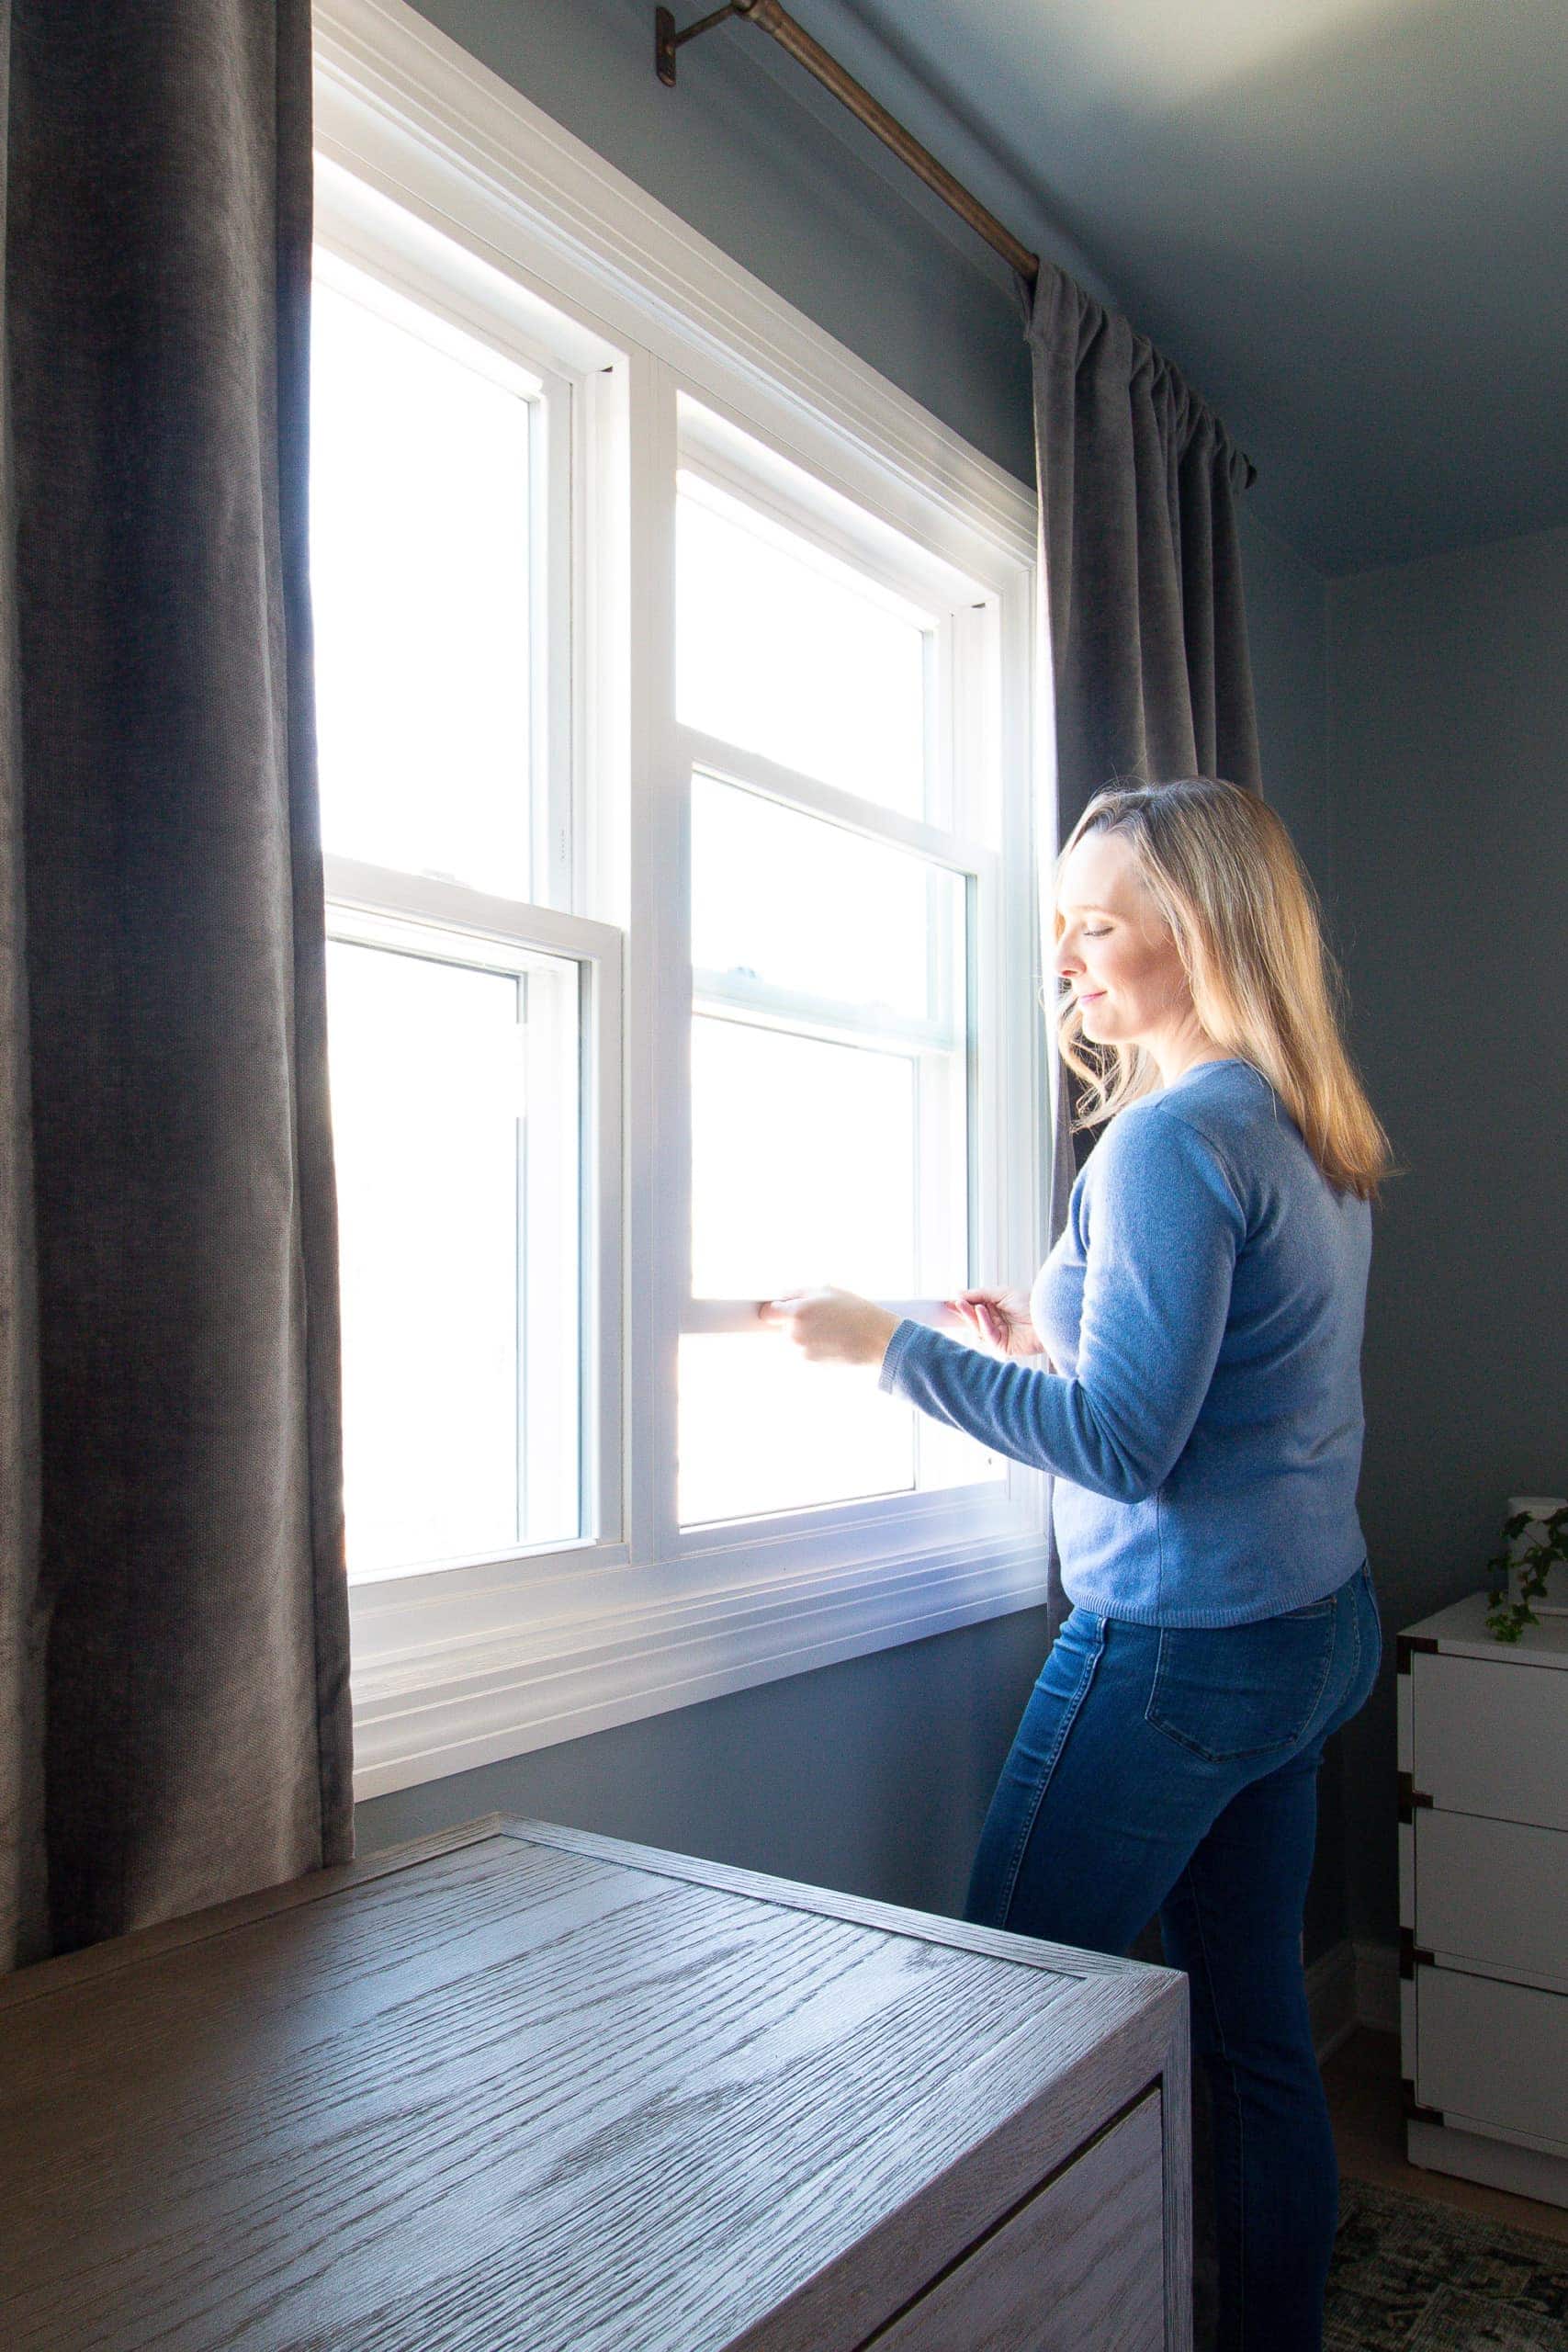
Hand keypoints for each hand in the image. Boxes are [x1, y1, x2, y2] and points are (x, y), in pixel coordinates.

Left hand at [758, 1286, 901, 1366]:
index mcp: (797, 1312)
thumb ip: (798, 1293)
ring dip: (805, 1335)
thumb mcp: (827, 1290)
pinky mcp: (811, 1363)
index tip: (778, 1309)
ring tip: (829, 1329)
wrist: (877, 1340)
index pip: (768, 1313)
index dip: (774, 1309)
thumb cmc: (856, 1312)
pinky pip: (805, 1351)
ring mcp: (802, 1351)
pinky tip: (832, 1340)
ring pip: (794, 1340)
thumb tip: (780, 1297)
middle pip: (782, 1327)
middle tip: (818, 1317)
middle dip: (794, 1321)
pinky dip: (814, 1346)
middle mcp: (795, 1334)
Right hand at [945, 1285, 1046, 1359]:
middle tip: (952, 1303)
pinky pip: (988, 1335)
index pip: (974, 1309)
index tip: (949, 1301)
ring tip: (962, 1304)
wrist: (1048, 1316)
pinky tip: (982, 1311)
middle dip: (963, 1311)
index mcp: (996, 1310)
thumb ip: (978, 1294)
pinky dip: (983, 1322)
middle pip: (973, 1320)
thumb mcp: (1001, 1293)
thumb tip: (958, 1293)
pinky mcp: (1002, 1347)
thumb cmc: (1030, 1303)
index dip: (962, 1305)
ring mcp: (999, 1336)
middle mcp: (996, 1324)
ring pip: (977, 1328)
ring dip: (970, 1316)